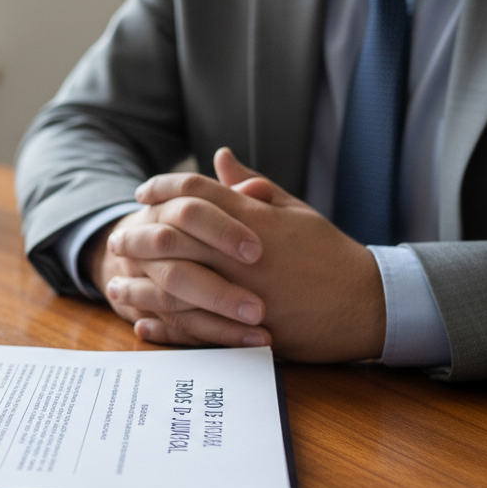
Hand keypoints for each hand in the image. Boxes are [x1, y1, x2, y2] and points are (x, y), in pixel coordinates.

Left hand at [122, 148, 385, 362]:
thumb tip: (220, 156)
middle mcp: (241, 255)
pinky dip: (163, 327)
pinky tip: (142, 322)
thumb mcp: (295, 211)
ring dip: (140, 285)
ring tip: (117, 284)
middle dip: (138, 236)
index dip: (162, 187)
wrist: (368, 305)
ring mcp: (241, 295)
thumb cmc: (329, 254)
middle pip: (172, 237)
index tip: (142, 193)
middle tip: (119, 238)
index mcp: (254, 220)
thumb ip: (252, 185)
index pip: (194, 193)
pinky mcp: (245, 331)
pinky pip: (192, 329)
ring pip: (173, 287)